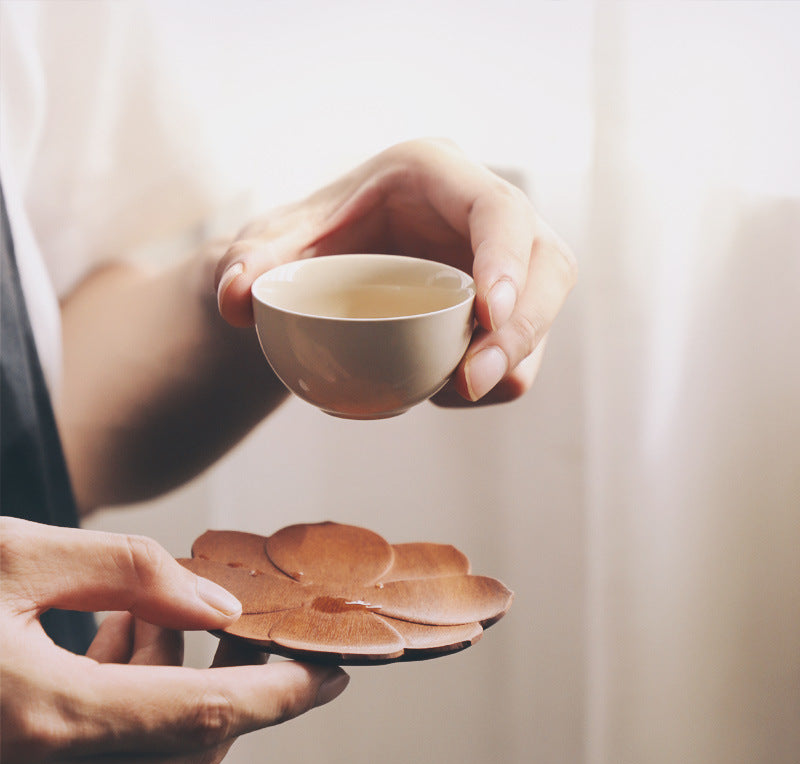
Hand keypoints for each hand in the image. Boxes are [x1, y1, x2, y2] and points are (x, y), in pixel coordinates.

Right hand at [0, 517, 347, 763]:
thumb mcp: (16, 557)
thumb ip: (128, 572)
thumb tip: (215, 603)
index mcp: (45, 717)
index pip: (204, 715)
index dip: (282, 693)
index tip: (332, 670)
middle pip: (190, 746)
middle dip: (231, 681)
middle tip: (233, 620)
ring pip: (147, 759)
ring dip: (171, 686)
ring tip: (141, 615)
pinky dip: (127, 707)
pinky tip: (108, 643)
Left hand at [215, 139, 575, 403]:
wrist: (328, 264)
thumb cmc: (310, 240)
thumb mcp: (273, 244)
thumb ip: (247, 261)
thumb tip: (236, 300)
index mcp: (436, 175)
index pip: (498, 209)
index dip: (508, 259)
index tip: (486, 313)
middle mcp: (481, 214)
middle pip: (547, 264)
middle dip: (522, 327)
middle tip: (468, 382)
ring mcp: (503, 260)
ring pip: (546, 309)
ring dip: (514, 360)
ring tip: (451, 393)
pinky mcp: (504, 302)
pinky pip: (527, 344)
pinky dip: (499, 377)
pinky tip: (447, 389)